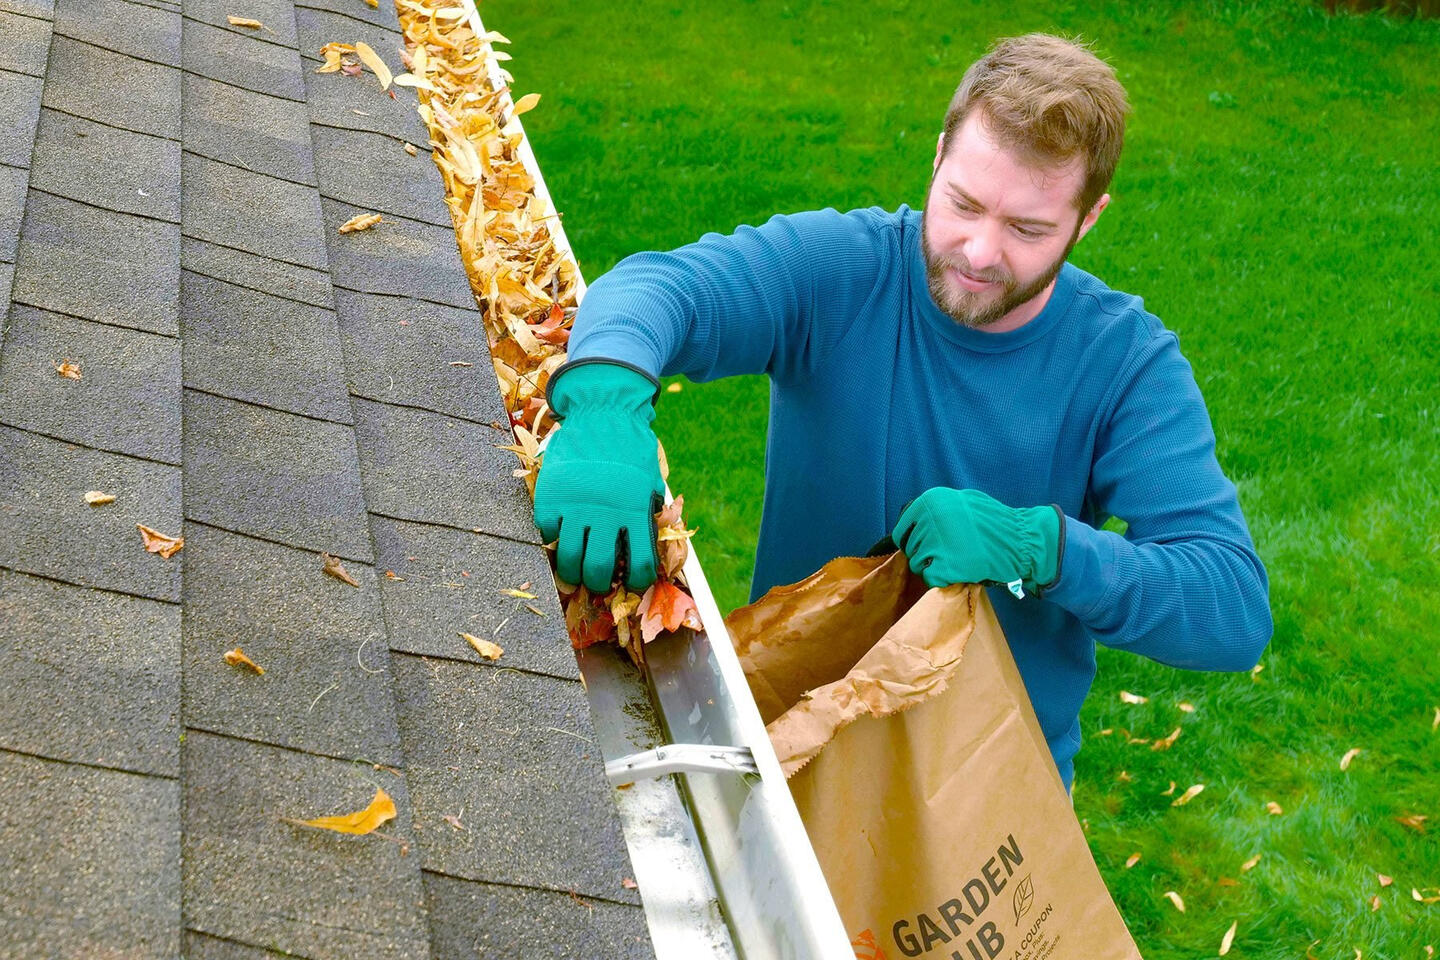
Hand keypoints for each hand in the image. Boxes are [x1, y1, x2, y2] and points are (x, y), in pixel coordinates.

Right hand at [533, 360, 665, 592]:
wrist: (603, 411)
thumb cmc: (630, 448)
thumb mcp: (649, 480)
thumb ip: (646, 511)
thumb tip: (646, 544)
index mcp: (635, 511)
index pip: (640, 562)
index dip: (638, 581)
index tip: (633, 585)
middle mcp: (605, 513)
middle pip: (599, 568)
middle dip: (598, 583)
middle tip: (597, 583)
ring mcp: (576, 506)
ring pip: (569, 558)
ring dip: (571, 573)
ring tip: (573, 573)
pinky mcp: (551, 496)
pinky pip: (547, 533)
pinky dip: (551, 540)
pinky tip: (558, 538)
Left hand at [891, 488, 1061, 592]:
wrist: (1020, 540)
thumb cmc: (994, 522)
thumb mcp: (963, 501)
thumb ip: (938, 509)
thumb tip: (914, 522)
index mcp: (931, 501)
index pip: (903, 529)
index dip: (913, 540)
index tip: (924, 546)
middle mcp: (929, 519)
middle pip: (911, 548)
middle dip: (925, 554)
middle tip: (950, 554)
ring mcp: (936, 543)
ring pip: (918, 565)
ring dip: (933, 567)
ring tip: (956, 561)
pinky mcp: (946, 566)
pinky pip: (931, 578)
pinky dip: (943, 579)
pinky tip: (959, 571)